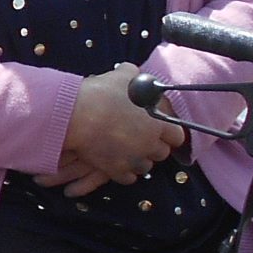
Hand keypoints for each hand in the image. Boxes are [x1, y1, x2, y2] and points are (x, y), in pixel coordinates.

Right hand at [42, 63, 182, 195]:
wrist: (76, 115)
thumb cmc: (102, 94)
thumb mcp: (123, 76)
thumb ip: (135, 76)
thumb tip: (135, 74)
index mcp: (158, 123)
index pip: (177, 136)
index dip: (168, 132)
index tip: (159, 130)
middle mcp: (149, 144)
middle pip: (161, 153)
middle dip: (153, 146)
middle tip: (139, 138)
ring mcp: (133, 160)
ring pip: (145, 167)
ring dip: (138, 160)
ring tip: (126, 150)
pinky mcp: (116, 170)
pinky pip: (128, 178)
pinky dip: (123, 171)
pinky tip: (115, 161)